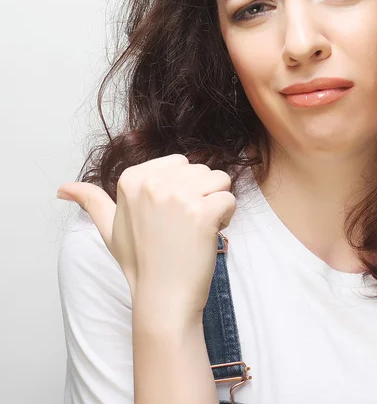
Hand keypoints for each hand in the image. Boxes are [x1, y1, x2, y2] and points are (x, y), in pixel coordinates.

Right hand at [56, 154, 236, 325]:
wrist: (162, 298)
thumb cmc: (140, 262)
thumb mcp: (109, 228)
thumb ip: (90, 201)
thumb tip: (62, 189)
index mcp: (131, 179)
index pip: (180, 163)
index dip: (183, 189)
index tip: (169, 216)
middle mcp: (152, 182)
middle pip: (202, 169)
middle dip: (202, 194)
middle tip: (183, 226)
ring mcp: (177, 196)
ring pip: (220, 179)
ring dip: (216, 203)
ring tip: (196, 228)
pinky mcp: (201, 211)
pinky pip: (229, 198)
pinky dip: (226, 217)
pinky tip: (209, 235)